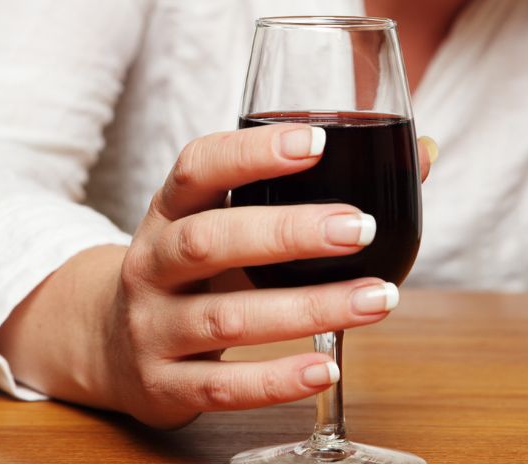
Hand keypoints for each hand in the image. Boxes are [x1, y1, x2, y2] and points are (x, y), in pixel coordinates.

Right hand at [0, 123, 434, 428]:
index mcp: (170, 210)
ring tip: (377, 298)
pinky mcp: (163, 385)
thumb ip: (308, 190)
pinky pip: (222, 386)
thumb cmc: (195, 270)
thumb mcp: (228, 220)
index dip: (252, 151)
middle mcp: (152, 263)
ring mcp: (152, 327)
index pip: (198, 168)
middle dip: (287, 232)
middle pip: (208, 241)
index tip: (315, 141)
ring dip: (307, 308)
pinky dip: (277, 379)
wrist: (106, 342)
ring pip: (226, 318)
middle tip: (360, 226)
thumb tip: (421, 153)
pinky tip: (329, 365)